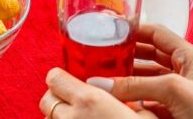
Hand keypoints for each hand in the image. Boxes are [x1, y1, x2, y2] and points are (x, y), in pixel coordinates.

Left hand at [39, 68, 156, 118]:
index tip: (68, 79)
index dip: (60, 77)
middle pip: (46, 99)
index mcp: (90, 101)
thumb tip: (128, 102)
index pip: (55, 79)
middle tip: (75, 101)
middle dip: (57, 97)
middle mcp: (71, 118)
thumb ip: (129, 103)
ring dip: (60, 118)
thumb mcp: (145, 118)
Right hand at [87, 24, 192, 118]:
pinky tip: (125, 101)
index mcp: (190, 55)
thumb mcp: (173, 90)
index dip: (136, 30)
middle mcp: (187, 69)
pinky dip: (139, 99)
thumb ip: (137, 85)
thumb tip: (104, 83)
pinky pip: (154, 100)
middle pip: (151, 56)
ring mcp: (184, 90)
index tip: (115, 30)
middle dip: (129, 56)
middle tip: (106, 57)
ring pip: (151, 79)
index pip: (158, 34)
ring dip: (131, 80)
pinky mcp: (180, 109)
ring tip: (110, 79)